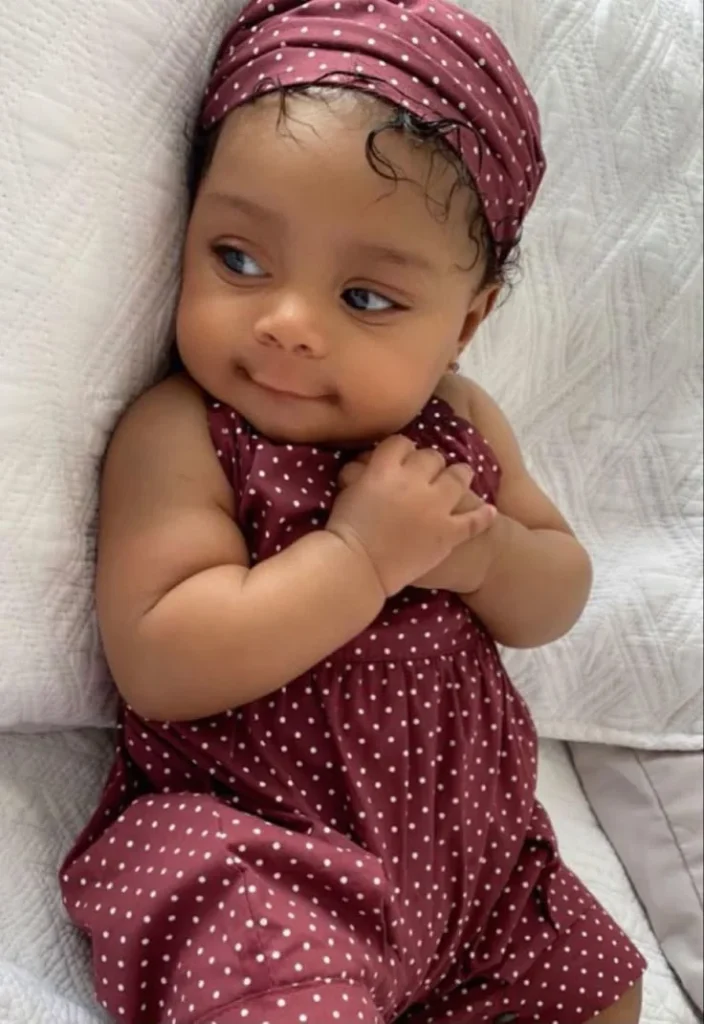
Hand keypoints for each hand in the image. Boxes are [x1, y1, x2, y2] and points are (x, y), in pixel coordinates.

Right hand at [327, 436, 494, 595]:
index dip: (403, 450)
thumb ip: (362, 473)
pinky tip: (490, 512)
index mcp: (385, 469)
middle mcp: (414, 481)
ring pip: (458, 478)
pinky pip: (473, 521)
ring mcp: (436, 507)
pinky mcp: (448, 533)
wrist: (358, 568)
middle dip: (429, 463)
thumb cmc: (345, 531)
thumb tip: (368, 465)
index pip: (401, 444)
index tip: (402, 457)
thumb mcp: (346, 491)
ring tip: (459, 478)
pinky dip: (483, 516)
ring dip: (458, 476)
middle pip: (431, 457)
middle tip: (427, 473)